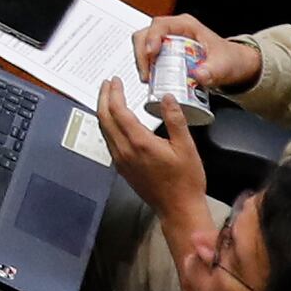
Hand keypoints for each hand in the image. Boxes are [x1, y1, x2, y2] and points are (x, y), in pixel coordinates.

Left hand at [92, 76, 207, 217]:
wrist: (179, 210)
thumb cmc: (186, 182)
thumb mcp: (187, 147)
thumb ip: (176, 120)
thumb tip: (167, 97)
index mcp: (139, 142)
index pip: (118, 110)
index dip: (114, 92)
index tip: (115, 80)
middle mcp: (125, 151)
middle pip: (104, 117)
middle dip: (103, 97)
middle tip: (107, 84)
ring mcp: (121, 160)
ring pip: (103, 129)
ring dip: (103, 110)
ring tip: (108, 97)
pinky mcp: (122, 168)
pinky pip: (108, 141)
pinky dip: (107, 125)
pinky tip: (114, 122)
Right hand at [137, 15, 263, 98]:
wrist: (234, 65)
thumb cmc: (229, 59)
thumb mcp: (224, 65)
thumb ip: (213, 70)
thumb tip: (198, 75)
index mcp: (186, 25)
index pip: (160, 25)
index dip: (151, 38)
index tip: (151, 54)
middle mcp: (173, 30)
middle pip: (146, 34)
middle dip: (141, 54)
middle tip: (147, 74)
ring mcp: (167, 40)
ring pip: (144, 45)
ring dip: (142, 62)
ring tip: (149, 79)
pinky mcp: (165, 52)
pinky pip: (148, 56)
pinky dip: (147, 67)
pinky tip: (152, 80)